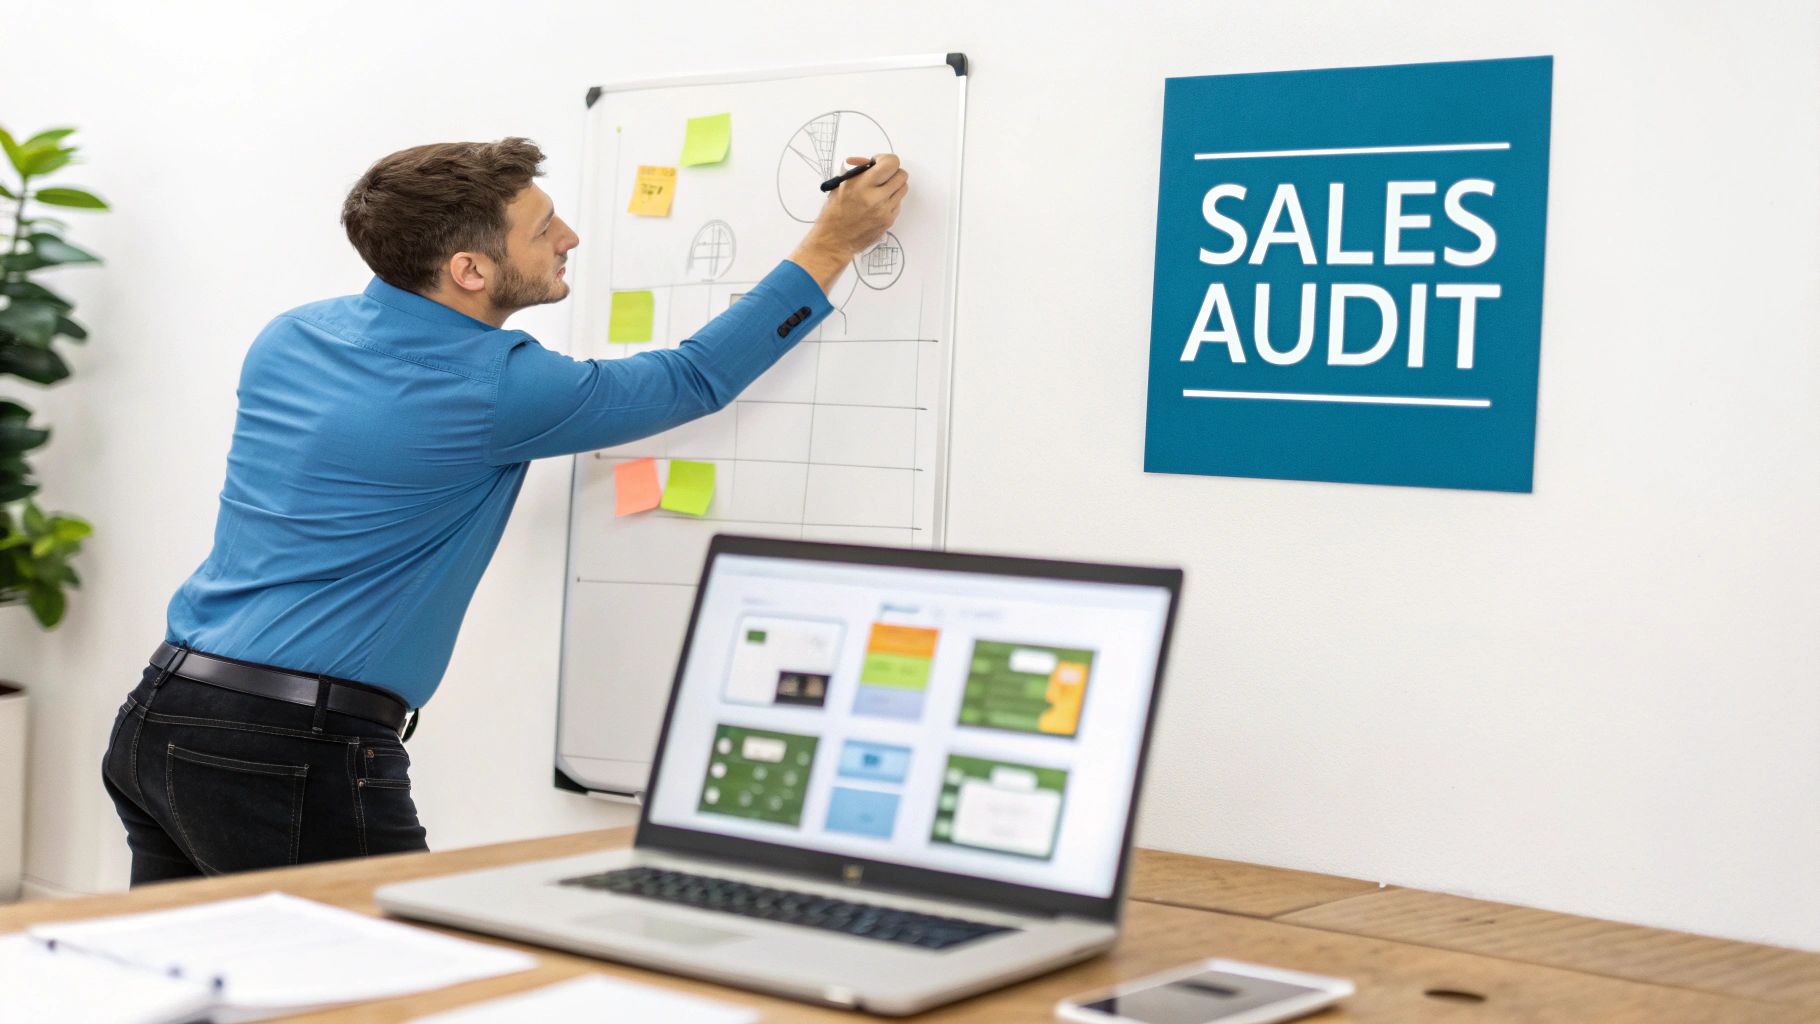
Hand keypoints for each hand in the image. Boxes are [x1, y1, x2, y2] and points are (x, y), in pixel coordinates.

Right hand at [790, 154, 908, 292]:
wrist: (834, 240)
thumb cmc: (834, 212)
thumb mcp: (841, 185)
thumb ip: (858, 171)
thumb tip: (870, 162)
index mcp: (862, 185)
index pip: (891, 163)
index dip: (886, 160)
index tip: (877, 163)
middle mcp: (876, 198)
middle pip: (902, 175)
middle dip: (892, 172)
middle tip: (881, 176)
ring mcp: (885, 211)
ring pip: (903, 189)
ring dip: (893, 186)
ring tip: (880, 190)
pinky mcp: (889, 221)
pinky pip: (898, 204)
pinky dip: (890, 200)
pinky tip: (877, 204)